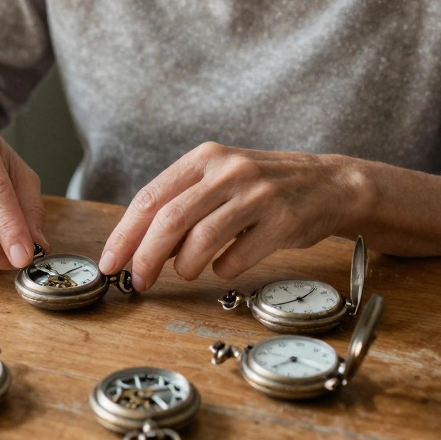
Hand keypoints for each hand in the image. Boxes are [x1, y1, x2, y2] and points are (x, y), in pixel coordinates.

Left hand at [97, 142, 365, 290]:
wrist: (329, 184)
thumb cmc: (264, 188)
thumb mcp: (220, 180)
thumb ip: (181, 205)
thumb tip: (138, 246)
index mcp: (205, 158)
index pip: (150, 197)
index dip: (125, 234)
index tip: (110, 262)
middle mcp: (229, 170)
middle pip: (170, 219)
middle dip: (145, 257)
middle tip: (138, 281)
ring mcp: (257, 194)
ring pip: (200, 240)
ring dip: (184, 267)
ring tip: (186, 272)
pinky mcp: (282, 221)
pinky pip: (236, 258)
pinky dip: (222, 269)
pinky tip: (226, 264)